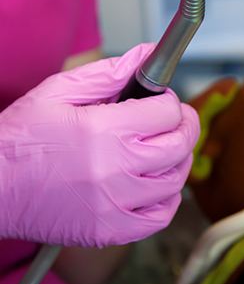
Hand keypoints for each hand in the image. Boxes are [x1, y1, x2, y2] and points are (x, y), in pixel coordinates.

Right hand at [0, 43, 199, 246]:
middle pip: (179, 145)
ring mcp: (115, 204)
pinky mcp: (110, 230)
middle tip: (173, 120)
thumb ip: (110, 72)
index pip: (167, 112)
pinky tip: (154, 183)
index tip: (161, 101)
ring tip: (161, 149)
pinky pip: (161, 217)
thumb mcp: (59, 91)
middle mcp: (115, 169)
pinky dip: (167, 199)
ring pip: (176, 180)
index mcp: (104, 130)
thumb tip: (148, 53)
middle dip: (184, 125)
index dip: (168, 101)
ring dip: (177, 160)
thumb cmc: (19, 139)